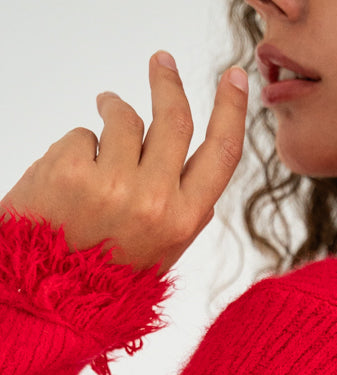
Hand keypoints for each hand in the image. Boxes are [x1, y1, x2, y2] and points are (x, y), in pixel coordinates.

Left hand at [0, 51, 248, 275]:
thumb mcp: (162, 254)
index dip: (231, 110)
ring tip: (101, 129)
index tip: (234, 77)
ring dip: (112, 113)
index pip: (221, 153)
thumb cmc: (109, 278)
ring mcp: (111, 183)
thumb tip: (201, 175)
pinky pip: (83, 134)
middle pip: (174, 119)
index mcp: (184, 220)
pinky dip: (76, 149)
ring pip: (124, 120)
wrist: (51, 299)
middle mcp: (153, 200)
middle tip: (161, 62)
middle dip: (167, 82)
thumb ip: (183, 212)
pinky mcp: (69, 169)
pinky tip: (70, 179)